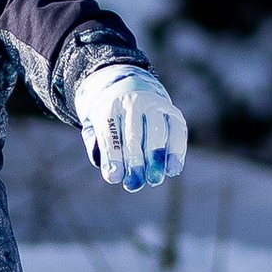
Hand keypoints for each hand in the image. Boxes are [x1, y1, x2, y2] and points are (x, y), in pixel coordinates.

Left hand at [77, 64, 186, 191]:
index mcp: (109, 106)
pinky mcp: (173, 112)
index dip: (112, 156)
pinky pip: (177, 131)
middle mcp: (133, 102)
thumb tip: (113, 173)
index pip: (110, 133)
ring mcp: (155, 105)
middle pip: (134, 134)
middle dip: (134, 161)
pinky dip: (176, 151)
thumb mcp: (95, 126)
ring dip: (156, 158)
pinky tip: (173, 170)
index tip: (114, 178)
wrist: (129, 88)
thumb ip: (98, 146)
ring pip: (157, 132)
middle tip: (134, 184)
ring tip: (154, 179)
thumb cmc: (110, 118)